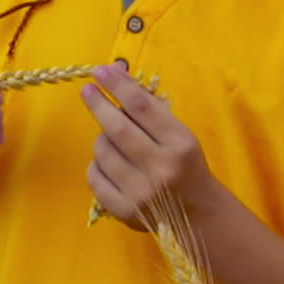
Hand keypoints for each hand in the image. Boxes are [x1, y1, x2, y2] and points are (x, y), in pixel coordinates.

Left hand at [81, 63, 213, 231]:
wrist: (196, 213)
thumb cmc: (185, 164)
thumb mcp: (179, 133)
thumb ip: (150, 109)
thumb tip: (115, 74)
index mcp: (179, 143)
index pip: (141, 106)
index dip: (118, 85)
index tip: (101, 71)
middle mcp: (160, 168)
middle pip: (118, 128)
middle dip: (99, 105)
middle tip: (88, 90)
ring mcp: (140, 192)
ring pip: (103, 151)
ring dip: (102, 138)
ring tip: (112, 139)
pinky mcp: (123, 210)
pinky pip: (95, 177)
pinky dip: (97, 164)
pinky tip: (108, 162)